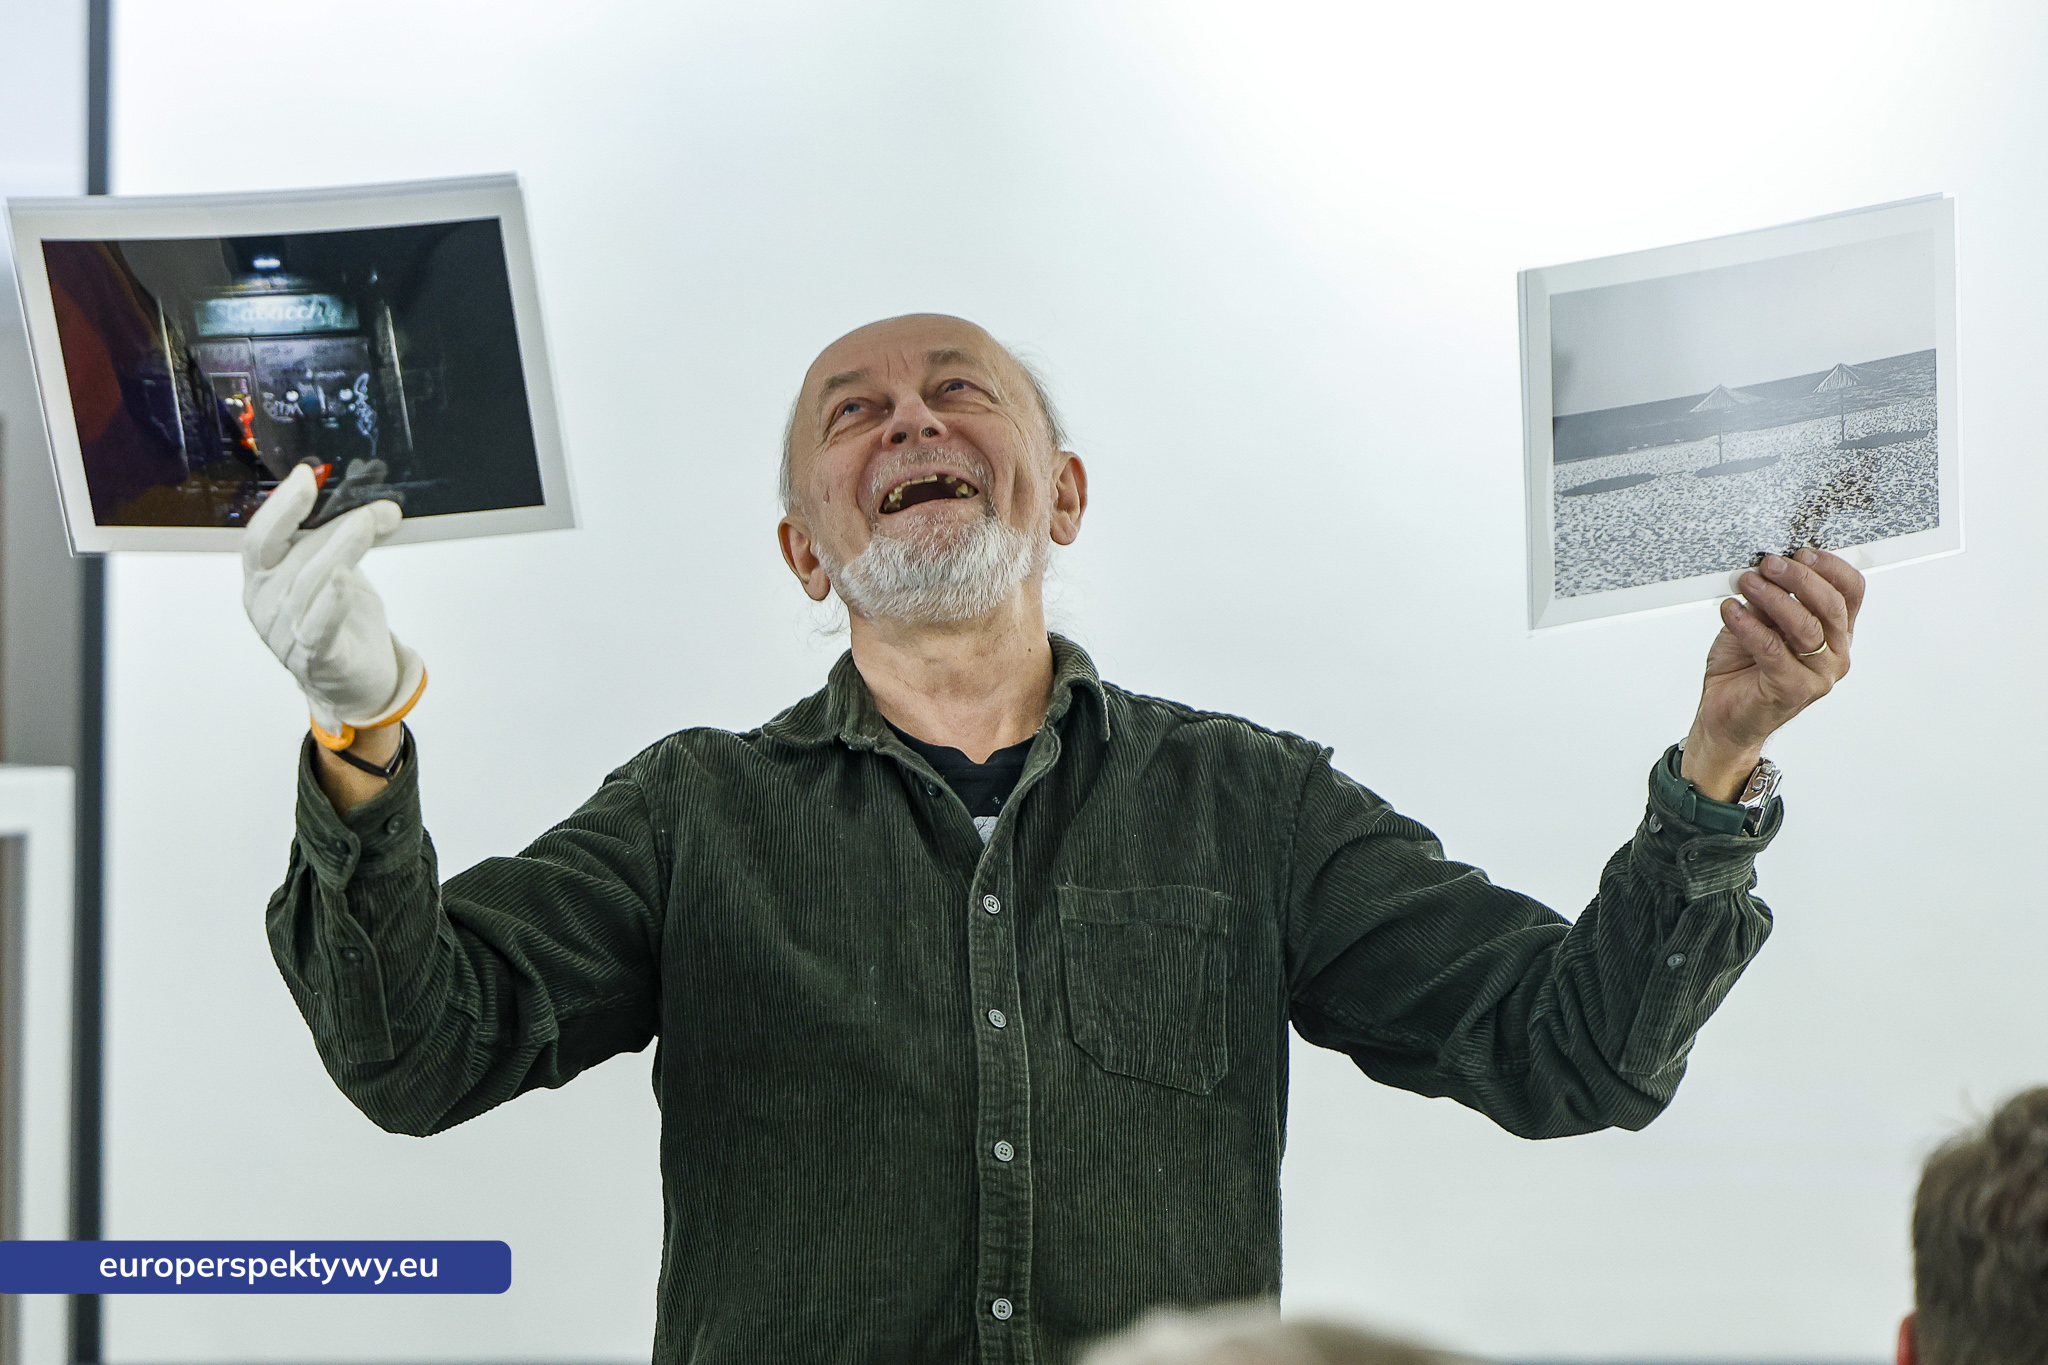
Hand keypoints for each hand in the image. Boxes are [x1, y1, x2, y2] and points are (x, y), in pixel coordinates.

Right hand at [242, 463, 423, 742]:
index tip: (307, 476)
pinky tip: (344, 579)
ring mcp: (286, 635)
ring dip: (343, 549)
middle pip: (291, 555)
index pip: (259, 537)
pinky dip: (331, 601)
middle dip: (332, 526)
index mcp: (263, 579)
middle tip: (370, 508)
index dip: (281, 505)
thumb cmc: (342, 622)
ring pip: (309, 584)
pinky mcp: (316, 660)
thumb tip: (381, 507)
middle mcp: (266, 606)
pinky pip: (318, 627)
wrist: (356, 682)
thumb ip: (345, 539)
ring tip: (369, 525)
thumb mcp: (338, 570)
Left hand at [1681, 547, 1864, 800]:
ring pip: (1806, 627)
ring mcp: (1817, 675)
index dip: (1830, 567)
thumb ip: (1771, 600)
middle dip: (1799, 578)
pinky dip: (1748, 625)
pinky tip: (1730, 610)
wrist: (1725, 717)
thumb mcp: (1760, 624)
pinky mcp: (1791, 689)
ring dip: (1774, 597)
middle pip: (1831, 606)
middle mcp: (1835, 654)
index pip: (1851, 593)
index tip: (1801, 552)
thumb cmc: (1744, 670)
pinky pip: (1771, 649)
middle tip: (1769, 563)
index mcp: (1836, 634)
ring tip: (1747, 582)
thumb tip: (1767, 568)